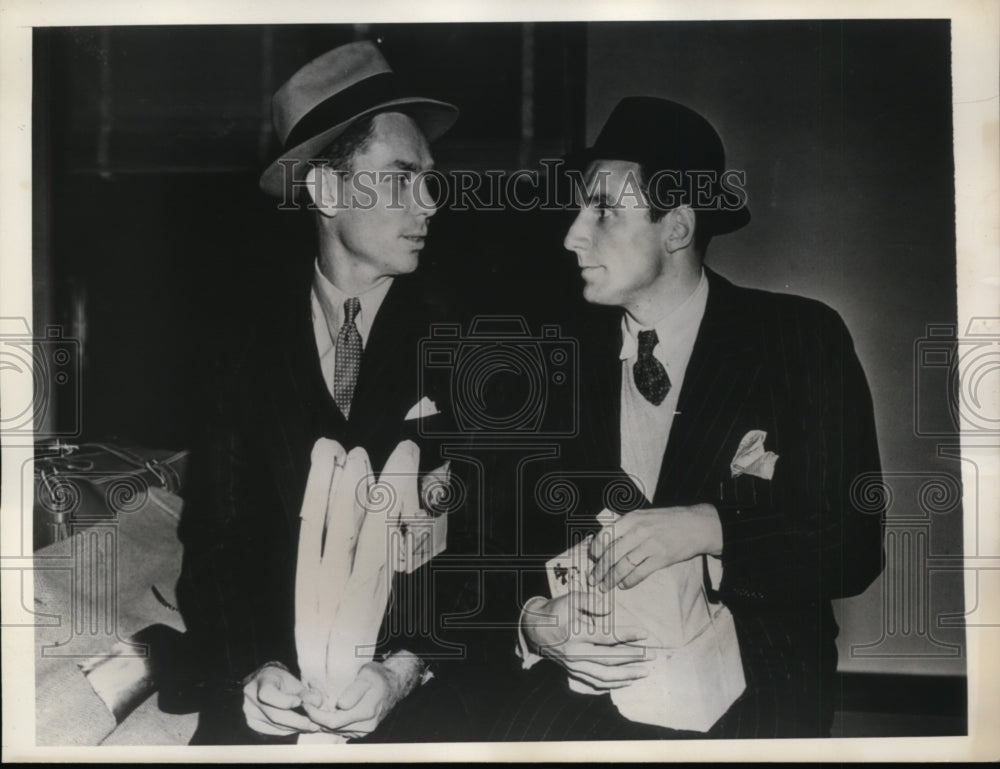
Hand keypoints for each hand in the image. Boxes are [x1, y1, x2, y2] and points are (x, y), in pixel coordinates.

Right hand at [242, 662, 320, 736]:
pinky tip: (298, 727)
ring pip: (276, 726)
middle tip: (315, 724)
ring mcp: (250, 713)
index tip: (299, 702)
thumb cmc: (279, 681)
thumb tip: (316, 705)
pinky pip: (273, 731)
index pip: (267, 694)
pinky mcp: (253, 724)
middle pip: (275, 715)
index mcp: (262, 682)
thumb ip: (306, 693)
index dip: (285, 701)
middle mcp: (252, 698)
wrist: (261, 683)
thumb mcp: (293, 680)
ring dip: (295, 728)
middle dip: (298, 721)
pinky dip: (288, 730)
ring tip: (311, 726)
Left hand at [301, 661, 404, 739]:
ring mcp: (364, 731)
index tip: (306, 702)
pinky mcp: (362, 732)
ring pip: (335, 731)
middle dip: (316, 716)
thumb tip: (341, 705)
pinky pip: (341, 730)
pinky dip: (331, 722)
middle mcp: (366, 726)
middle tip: (308, 701)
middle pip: (332, 728)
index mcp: (366, 712)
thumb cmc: (378, 676)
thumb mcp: (367, 675)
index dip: (316, 714)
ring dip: (322, 720)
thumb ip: (355, 690)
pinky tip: (327, 710)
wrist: (393, 685)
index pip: (333, 721)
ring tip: (316, 704)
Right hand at [522, 593, 653, 690]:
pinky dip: (613, 684)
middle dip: (633, 658)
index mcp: (575, 633)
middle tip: (652, 655)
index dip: (627, 636)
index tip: (644, 634)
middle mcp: (575, 653)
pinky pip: (596, 682)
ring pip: (604, 675)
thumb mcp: (571, 598)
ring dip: (626, 675)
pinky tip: (627, 681)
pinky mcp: (574, 672)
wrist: (535, 630)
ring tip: (644, 672)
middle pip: (609, 659)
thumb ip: (590, 602)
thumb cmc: (556, 611)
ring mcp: (574, 666)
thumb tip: (609, 610)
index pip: (606, 636)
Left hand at [588, 504, 722, 591]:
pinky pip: (639, 573)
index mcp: (632, 519)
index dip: (596, 549)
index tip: (592, 558)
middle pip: (612, 554)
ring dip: (611, 579)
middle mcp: (639, 531)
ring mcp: (650, 545)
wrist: (697, 525)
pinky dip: (629, 581)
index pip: (606, 535)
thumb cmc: (668, 520)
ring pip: (623, 566)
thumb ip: (627, 526)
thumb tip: (607, 541)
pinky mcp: (661, 558)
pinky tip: (623, 586)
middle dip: (599, 569)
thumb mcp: (644, 515)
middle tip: (592, 579)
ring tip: (604, 587)